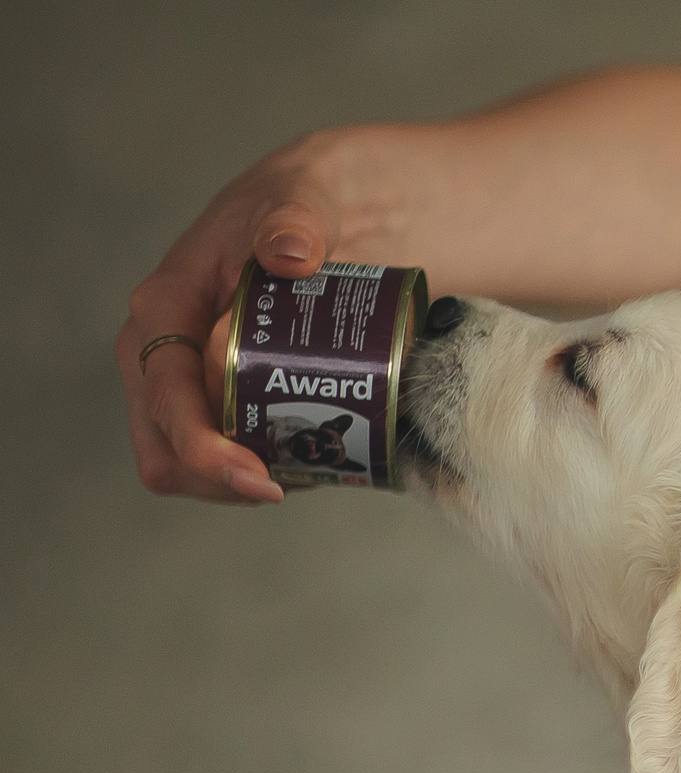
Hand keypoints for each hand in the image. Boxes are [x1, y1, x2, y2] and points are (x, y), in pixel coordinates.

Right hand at [118, 139, 348, 504]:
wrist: (334, 211)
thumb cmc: (306, 205)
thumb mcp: (304, 199)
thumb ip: (295, 221)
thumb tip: (288, 253)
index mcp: (166, 307)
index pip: (164, 396)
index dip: (204, 450)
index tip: (261, 477)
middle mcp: (164, 352)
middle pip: (166, 451)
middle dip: (222, 482)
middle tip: (292, 483)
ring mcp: (191, 382)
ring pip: (192, 468)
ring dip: (247, 482)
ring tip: (310, 466)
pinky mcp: (225, 401)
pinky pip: (230, 461)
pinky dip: (268, 472)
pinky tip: (315, 460)